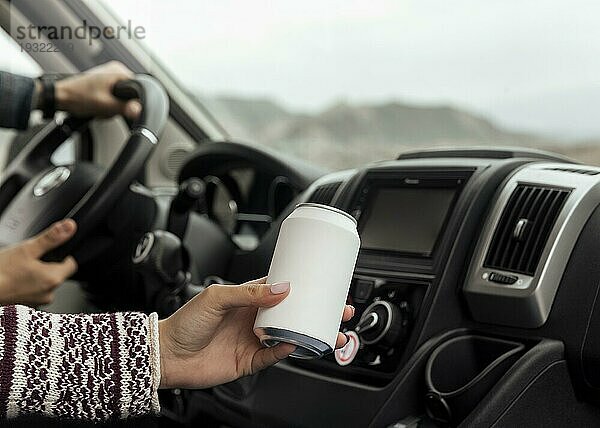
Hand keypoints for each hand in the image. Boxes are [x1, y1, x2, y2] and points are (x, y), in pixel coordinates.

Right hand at [0, 219, 77, 305]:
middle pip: (58, 273)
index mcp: (53, 279)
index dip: (63, 255)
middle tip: (29, 260)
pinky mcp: (26, 306)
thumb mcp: (26, 249)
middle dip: (47, 264)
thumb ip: (51, 238)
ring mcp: (37, 302)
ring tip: (19, 270)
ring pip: (44, 283)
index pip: (72, 264)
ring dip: (36, 275)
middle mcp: (49, 294)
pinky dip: (27, 284)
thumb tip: (69, 227)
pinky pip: (33, 291)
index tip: (50, 251)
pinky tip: (15, 279)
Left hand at [46, 61, 140, 119]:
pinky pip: (114, 98)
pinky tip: (98, 105)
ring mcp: (109, 76)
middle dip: (119, 106)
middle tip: (106, 107)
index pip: (138, 90)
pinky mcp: (104, 83)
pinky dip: (107, 104)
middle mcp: (114, 70)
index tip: (119, 107)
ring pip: (122, 98)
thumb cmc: (76, 96)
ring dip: (112, 106)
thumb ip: (124, 107)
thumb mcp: (105, 105)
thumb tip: (139, 110)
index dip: (130, 103)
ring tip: (99, 106)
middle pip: (130, 96)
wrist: (60, 97)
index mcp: (117, 70)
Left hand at [158, 278, 353, 388]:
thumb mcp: (217, 297)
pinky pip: (274, 355)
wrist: (167, 354)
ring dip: (310, 333)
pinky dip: (286, 350)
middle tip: (339, 309)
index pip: (281, 289)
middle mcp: (255, 318)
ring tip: (330, 331)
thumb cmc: (186, 322)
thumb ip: (248, 293)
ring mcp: (254, 340)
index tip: (323, 283)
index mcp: (248, 299)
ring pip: (290, 335)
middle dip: (317, 312)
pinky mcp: (250, 361)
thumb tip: (281, 288)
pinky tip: (295, 343)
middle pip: (293, 314)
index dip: (302, 286)